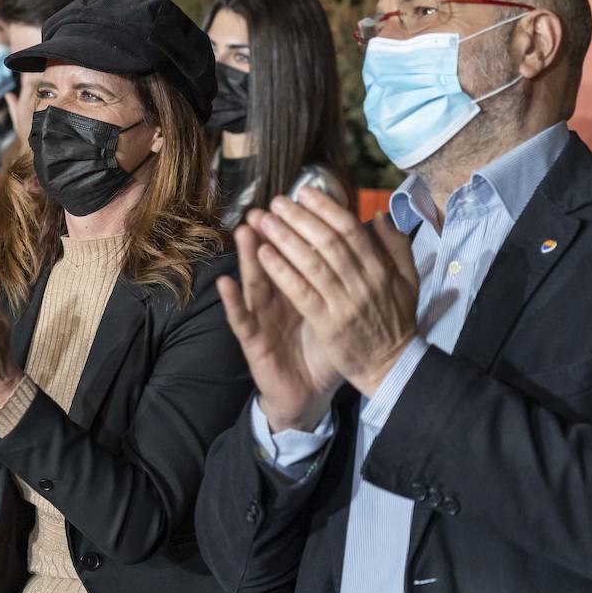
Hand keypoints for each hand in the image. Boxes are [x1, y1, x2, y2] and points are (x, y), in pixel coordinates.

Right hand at [220, 219, 342, 431]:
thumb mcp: (340, 311)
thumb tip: (367, 246)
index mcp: (303, 287)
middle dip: (270, 234)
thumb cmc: (324, 347)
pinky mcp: (253, 341)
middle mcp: (279, 297)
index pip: (301, 252)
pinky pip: (242, 320)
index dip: (300, 228)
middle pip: (274, 260)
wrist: (308, 391)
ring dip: (248, 256)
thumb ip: (350, 279)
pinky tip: (225, 283)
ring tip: (244, 231)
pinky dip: (233, 302)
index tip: (299, 201)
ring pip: (255, 282)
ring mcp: (263, 317)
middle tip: (264, 208)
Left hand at [255, 190, 418, 397]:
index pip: (350, 229)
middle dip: (299, 218)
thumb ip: (396, 246)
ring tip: (264, 221)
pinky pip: (301, 293)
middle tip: (276, 201)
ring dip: (285, 239)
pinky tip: (263, 254)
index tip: (304, 191)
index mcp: (381, 269)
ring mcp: (345, 304)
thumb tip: (381, 214)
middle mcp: (363, 282)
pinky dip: (282, 271)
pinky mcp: (328, 325)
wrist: (393, 366)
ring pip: (311, 263)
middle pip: (327, 241)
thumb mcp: (408, 280)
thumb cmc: (396, 321)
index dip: (325, 207)